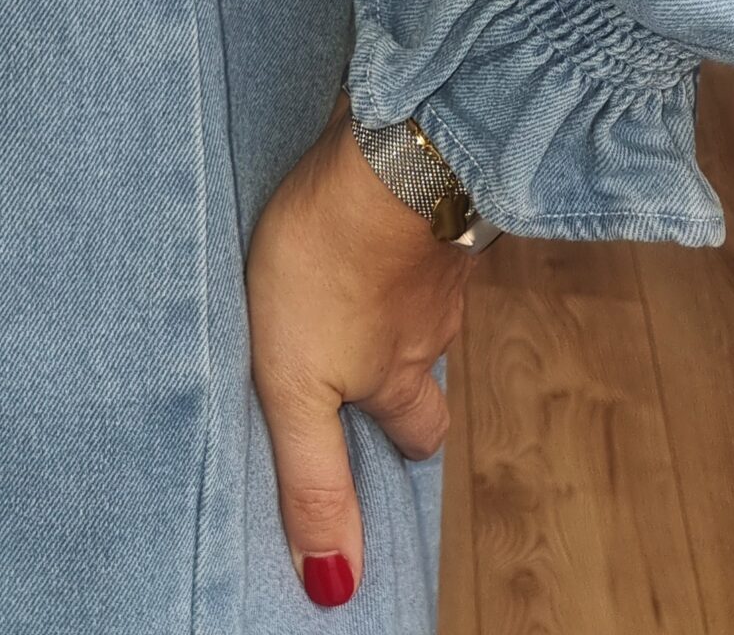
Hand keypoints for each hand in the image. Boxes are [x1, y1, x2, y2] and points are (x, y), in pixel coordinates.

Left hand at [244, 88, 470, 609]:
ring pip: (421, 289)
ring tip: (351, 273)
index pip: (419, 428)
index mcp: (400, 371)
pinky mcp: (428, 186)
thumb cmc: (330, 263)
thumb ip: (314, 475)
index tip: (386, 440)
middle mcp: (431, 320)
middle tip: (367, 353)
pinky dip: (393, 225)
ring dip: (392, 288)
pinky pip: (414, 221)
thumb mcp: (297, 382)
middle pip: (428, 357)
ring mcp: (436, 250)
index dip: (402, 436)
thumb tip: (333, 584)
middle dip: (404, 363)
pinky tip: (366, 206)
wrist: (389, 148)